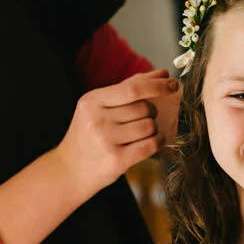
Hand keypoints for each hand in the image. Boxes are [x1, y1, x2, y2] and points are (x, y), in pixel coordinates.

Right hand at [57, 70, 177, 196]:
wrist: (70, 170)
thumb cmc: (89, 135)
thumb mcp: (99, 107)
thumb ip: (129, 88)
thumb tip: (162, 73)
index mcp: (92, 101)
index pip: (133, 88)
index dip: (157, 85)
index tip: (173, 84)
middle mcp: (97, 120)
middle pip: (144, 108)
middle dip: (151, 112)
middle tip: (142, 119)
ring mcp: (106, 141)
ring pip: (149, 126)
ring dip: (153, 129)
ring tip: (140, 134)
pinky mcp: (116, 160)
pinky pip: (151, 145)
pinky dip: (157, 142)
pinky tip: (152, 143)